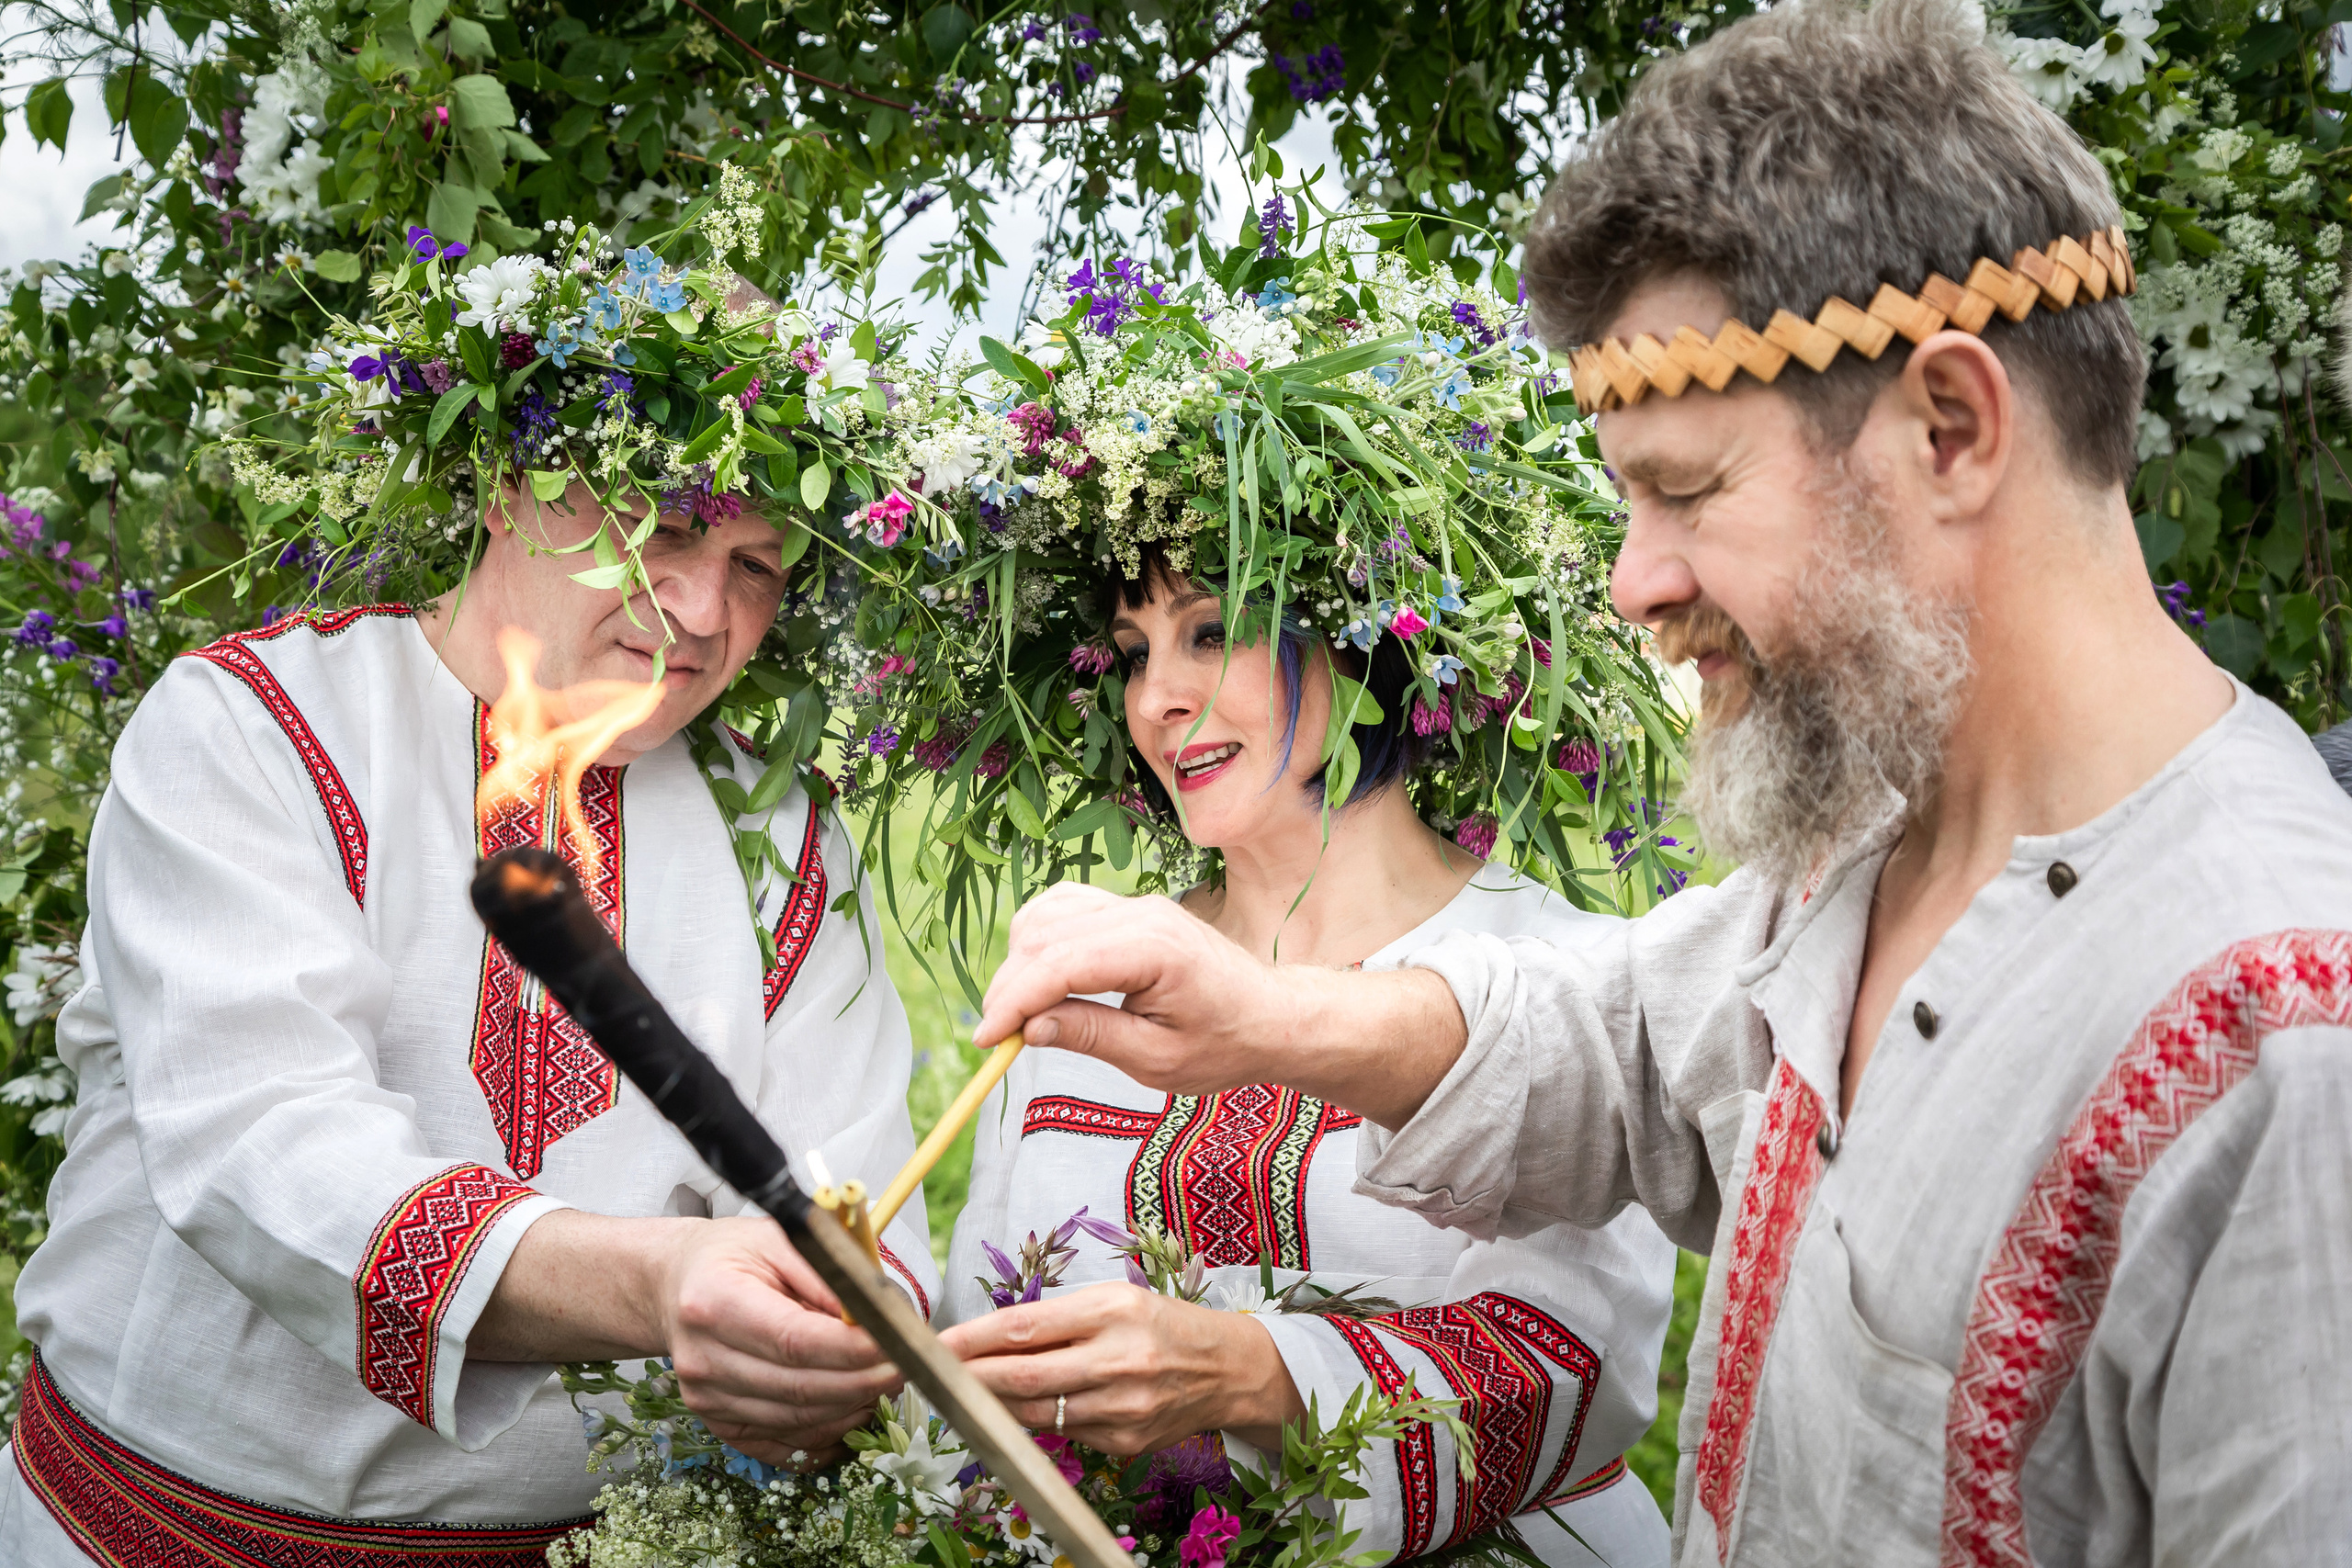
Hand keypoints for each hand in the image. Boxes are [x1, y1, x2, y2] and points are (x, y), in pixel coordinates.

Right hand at [660, 1216, 904, 1462]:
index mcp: (715, 1301)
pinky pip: (783, 1443)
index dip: (853, 1350)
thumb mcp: (781, 1239)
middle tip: (908, 1367)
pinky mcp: (717, 1423)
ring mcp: (706, 1398)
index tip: (899, 1344)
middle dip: (865, 1382)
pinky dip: (826, 1434)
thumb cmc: (733, 1256)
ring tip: (886, 1382)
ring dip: (852, 1408)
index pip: (796, 1339)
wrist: (676, 1285)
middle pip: (800, 1387)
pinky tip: (853, 1411)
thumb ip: (829, 1273)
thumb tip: (881, 1310)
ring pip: (797, 1420)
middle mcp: (703, 1357)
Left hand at [937, 1281, 1303, 1456]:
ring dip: (994, 1406)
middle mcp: (1119, 1359)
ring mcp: (1123, 1407)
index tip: (936, 1344)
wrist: (1227, 1369)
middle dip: (970, 1378)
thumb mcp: (1114, 1300)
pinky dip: (1035, 1423)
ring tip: (964, 1395)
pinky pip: (1065, 1434)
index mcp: (1113, 1310)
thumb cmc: (1161, 1324)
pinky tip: (1018, 1411)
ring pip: (1038, 1413)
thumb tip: (989, 1341)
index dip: (973, 1338)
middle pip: (1024, 1376)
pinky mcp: (1126, 1443)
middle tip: (929, 1376)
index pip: (1025, 1326)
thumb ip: (1057, 1320)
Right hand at [973, 883, 1466, 1126]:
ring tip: (1022, 1015)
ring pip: (1047, 915)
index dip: (1012, 1001)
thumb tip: (1029, 1029)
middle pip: (1043, 935)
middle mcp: (1140, 914)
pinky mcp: (1129, 909)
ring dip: (1021, 962)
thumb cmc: (1225, 1045)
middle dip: (1010, 987)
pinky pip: (1065, 909)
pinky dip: (1039, 941)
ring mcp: (1135, 905)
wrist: (1271, 1016)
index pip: (1058, 963)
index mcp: (1153, 950)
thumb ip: (1092, 1037)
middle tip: (1000, 1040)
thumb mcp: (1158, 1061)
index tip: (986, 1043)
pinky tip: (1041, 981)